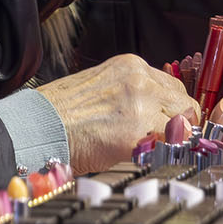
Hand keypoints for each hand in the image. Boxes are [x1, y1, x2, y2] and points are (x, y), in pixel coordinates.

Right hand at [35, 54, 198, 172]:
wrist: (38, 128)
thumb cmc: (60, 113)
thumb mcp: (102, 88)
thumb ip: (132, 95)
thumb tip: (155, 116)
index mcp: (130, 66)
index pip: (173, 87)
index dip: (173, 109)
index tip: (170, 124)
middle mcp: (140, 79)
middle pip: (184, 103)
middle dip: (178, 124)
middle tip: (163, 141)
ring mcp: (142, 104)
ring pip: (182, 125)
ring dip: (171, 140)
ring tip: (148, 150)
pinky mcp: (138, 133)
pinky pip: (169, 146)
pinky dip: (162, 155)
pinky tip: (141, 157)